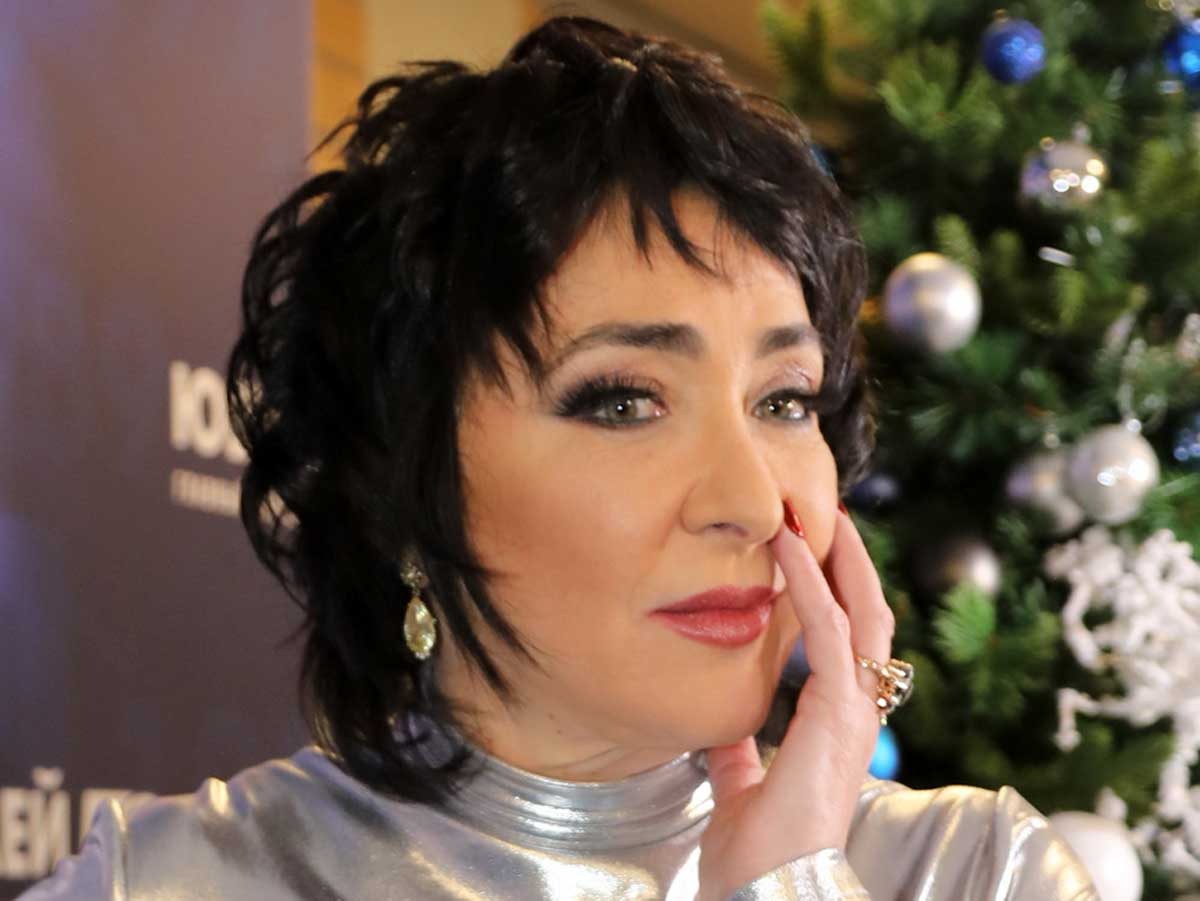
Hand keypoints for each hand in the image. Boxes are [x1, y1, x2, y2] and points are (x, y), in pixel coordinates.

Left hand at [695, 499, 894, 900]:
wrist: (765, 888)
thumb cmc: (756, 849)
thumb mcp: (740, 784)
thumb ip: (739, 751)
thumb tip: (722, 726)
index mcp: (836, 727)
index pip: (846, 645)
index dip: (836, 596)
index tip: (813, 554)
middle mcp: (856, 713)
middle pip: (868, 620)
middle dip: (853, 565)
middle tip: (831, 516)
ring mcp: (854, 712)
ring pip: (862, 616)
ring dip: (841, 560)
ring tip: (818, 514)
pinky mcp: (837, 713)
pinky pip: (827, 630)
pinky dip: (811, 583)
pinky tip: (791, 548)